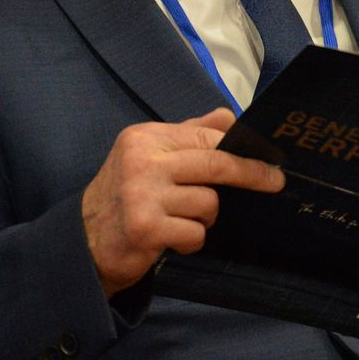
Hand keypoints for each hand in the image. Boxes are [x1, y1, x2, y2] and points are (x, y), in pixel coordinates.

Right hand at [81, 108, 284, 296]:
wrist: (83, 243)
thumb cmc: (124, 198)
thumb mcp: (149, 157)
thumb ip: (188, 136)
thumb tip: (230, 116)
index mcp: (145, 138)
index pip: (207, 136)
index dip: (242, 147)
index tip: (269, 156)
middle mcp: (142, 161)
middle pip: (216, 163)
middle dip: (252, 173)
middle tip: (275, 181)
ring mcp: (142, 195)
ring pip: (209, 203)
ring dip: (205, 219)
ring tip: (181, 220)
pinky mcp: (146, 228)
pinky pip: (195, 233)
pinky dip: (191, 240)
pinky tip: (171, 239)